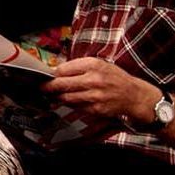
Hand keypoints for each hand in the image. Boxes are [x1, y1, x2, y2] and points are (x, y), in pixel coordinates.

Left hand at [45, 57, 159, 124]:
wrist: (133, 95)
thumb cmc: (114, 78)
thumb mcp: (99, 65)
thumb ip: (78, 67)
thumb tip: (56, 72)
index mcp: (93, 65)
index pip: (63, 69)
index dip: (51, 74)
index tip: (45, 76)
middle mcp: (94, 80)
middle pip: (61, 84)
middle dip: (48, 87)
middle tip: (42, 88)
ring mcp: (94, 96)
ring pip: (66, 98)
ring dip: (56, 97)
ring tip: (52, 95)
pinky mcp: (95, 109)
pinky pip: (75, 107)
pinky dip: (69, 104)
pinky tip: (67, 101)